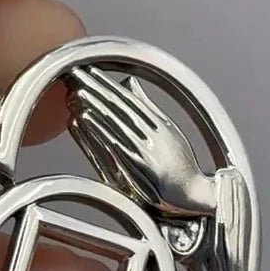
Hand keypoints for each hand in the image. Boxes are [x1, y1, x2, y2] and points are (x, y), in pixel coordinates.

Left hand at [67, 66, 217, 216]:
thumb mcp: (170, 131)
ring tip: (76, 93)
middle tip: (76, 74)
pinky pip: (113, 148)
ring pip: (115, 125)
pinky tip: (82, 121)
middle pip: (120, 109)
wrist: (192, 199)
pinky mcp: (137, 172)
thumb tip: (129, 83)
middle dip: (98, 90)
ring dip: (95, 108)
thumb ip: (148, 108)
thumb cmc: (181, 168)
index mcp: (161, 125)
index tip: (90, 71)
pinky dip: (97, 134)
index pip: (130, 100)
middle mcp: (153, 136)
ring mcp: (145, 154)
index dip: (109, 85)